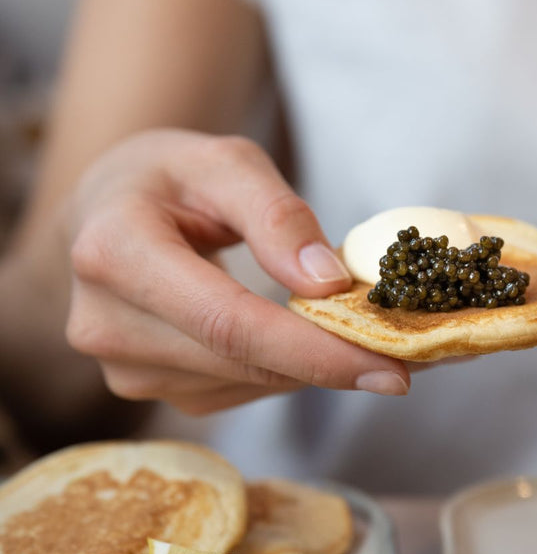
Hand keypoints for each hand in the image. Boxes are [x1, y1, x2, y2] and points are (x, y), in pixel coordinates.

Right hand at [65, 129, 409, 413]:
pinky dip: (285, 370)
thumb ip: (277, 216)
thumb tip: (330, 284)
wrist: (106, 211)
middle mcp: (108, 325)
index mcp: (117, 253)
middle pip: (241, 362)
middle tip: (413, 354)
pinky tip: (314, 346)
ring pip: (245, 383)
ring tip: (372, 341)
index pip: (228, 322)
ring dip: (314, 368)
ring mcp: (125, 368)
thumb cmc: (167, 177)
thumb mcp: (225, 163)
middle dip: (333, 363)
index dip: (314, 352)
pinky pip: (235, 389)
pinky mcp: (151, 387)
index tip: (391, 367)